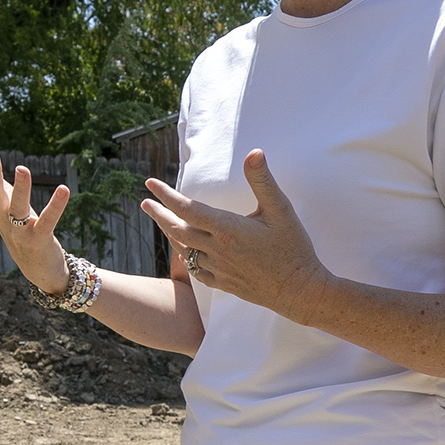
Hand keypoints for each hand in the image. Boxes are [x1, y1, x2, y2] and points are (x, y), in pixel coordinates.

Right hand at [0, 144, 71, 291]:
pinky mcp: (39, 240)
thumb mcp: (1, 204)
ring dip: (20, 189)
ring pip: (17, 209)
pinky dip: (56, 206)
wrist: (38, 270)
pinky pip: (47, 222)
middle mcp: (4, 219)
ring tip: (22, 169)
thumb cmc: (20, 230)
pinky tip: (64, 189)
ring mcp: (20, 231)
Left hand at [142, 151, 328, 313]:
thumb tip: (254, 152)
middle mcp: (217, 249)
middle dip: (159, 214)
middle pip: (177, 229)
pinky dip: (185, 258)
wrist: (299, 291)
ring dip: (170, 234)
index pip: (187, 208)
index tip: (150, 184)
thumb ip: (263, 181)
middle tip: (145, 203)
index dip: (165, 194)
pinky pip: (196, 270)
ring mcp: (218, 269)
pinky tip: (184, 253)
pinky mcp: (224, 283)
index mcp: (227, 229)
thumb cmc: (293, 249)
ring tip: (162, 222)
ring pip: (184, 250)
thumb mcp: (281, 210)